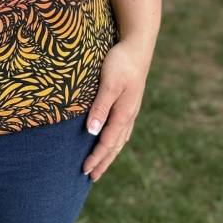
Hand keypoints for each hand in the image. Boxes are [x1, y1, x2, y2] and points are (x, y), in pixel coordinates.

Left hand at [82, 39, 151, 181]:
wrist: (138, 46)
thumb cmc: (120, 62)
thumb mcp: (109, 83)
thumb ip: (100, 107)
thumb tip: (92, 132)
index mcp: (123, 113)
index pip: (107, 142)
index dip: (96, 157)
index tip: (84, 171)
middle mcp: (129, 115)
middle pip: (115, 145)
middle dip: (103, 161)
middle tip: (90, 177)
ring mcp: (131, 109)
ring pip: (120, 138)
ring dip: (110, 153)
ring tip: (101, 164)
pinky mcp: (130, 102)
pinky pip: (122, 129)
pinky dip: (115, 140)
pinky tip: (113, 141)